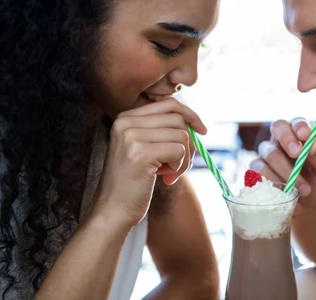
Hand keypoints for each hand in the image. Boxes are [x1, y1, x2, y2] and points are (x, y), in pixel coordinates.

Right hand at [93, 98, 205, 228]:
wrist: (113, 211)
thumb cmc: (133, 182)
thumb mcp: (143, 148)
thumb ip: (160, 131)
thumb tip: (194, 122)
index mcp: (125, 118)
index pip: (168, 104)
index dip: (190, 115)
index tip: (202, 131)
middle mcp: (126, 122)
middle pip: (177, 118)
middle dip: (189, 142)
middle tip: (182, 164)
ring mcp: (132, 136)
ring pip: (181, 135)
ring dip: (185, 158)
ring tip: (172, 174)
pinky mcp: (141, 153)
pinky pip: (179, 150)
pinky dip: (180, 166)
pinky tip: (167, 178)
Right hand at [250, 118, 315, 214]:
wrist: (307, 210)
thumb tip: (312, 146)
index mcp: (298, 136)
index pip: (296, 122)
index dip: (299, 126)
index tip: (305, 135)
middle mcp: (280, 142)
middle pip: (277, 127)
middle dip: (287, 139)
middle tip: (297, 154)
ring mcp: (265, 156)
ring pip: (269, 154)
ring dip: (287, 172)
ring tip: (304, 190)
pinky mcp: (255, 174)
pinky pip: (258, 173)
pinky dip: (274, 184)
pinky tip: (286, 194)